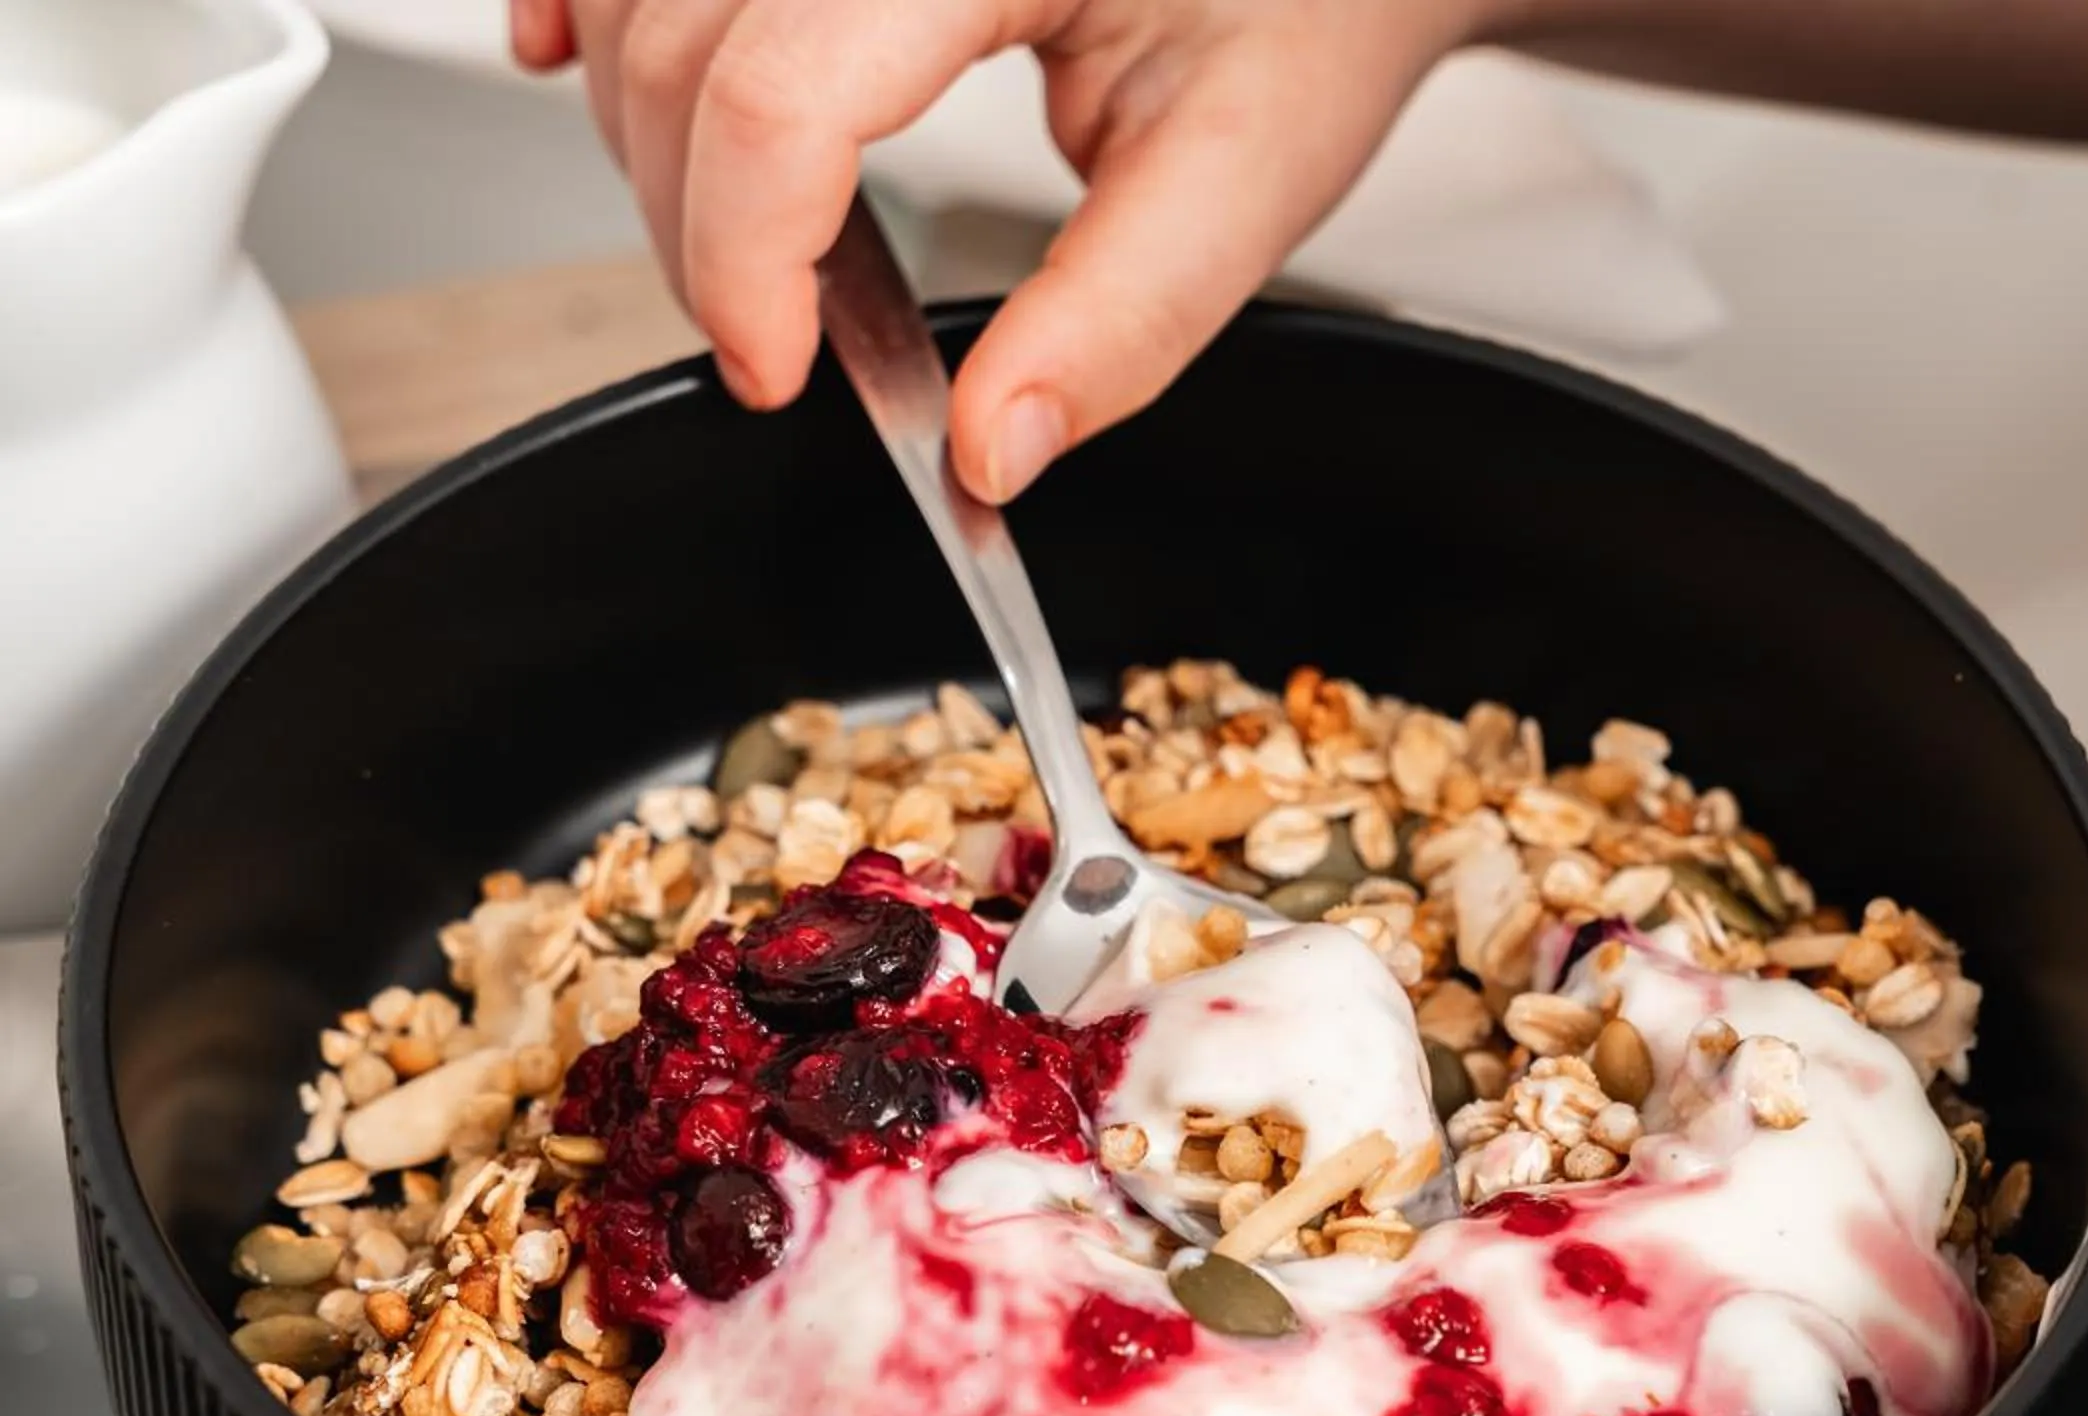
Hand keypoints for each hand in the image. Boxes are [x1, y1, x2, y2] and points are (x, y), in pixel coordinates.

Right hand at [510, 0, 1488, 501]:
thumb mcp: (1254, 166)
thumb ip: (1120, 321)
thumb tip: (991, 457)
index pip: (777, 97)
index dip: (743, 262)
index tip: (775, 370)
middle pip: (675, 41)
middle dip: (695, 218)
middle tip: (778, 329)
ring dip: (638, 113)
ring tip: (740, 225)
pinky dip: (595, 2)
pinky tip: (593, 59)